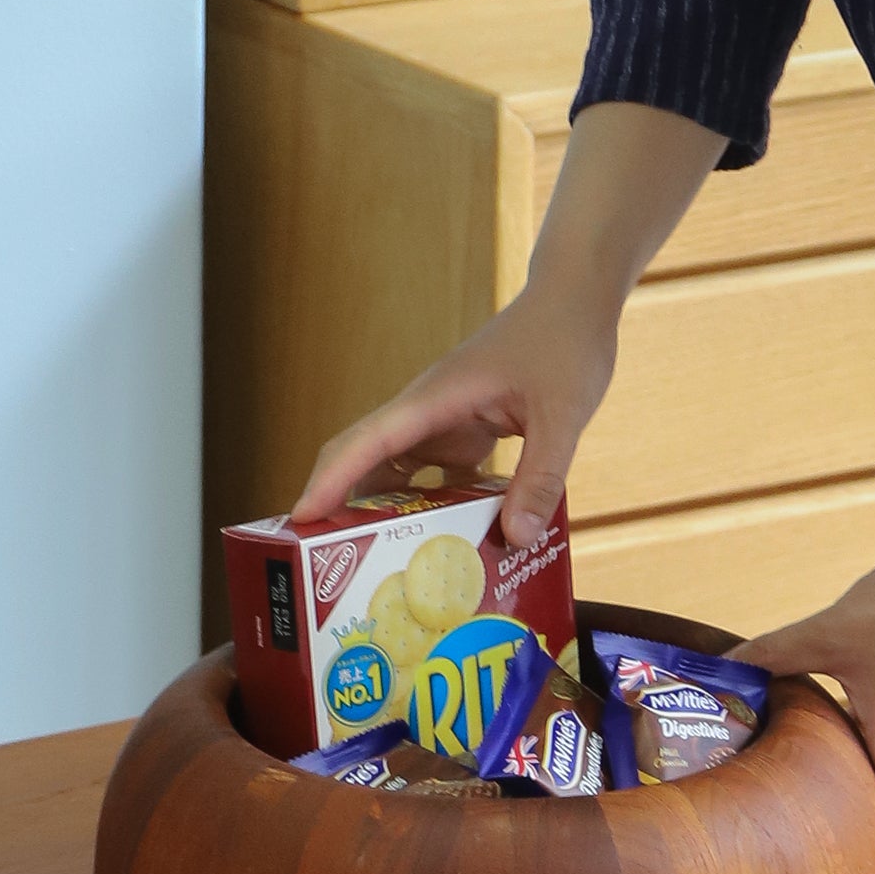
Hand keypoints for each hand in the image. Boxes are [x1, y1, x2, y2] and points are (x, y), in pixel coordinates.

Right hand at [291, 281, 617, 547]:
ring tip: (376, 570)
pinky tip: (446, 550)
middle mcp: (427, 413)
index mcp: (434, 400)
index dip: (331, 481)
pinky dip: (435, 513)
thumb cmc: (563, 343)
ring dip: (383, 516)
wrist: (574, 303)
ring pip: (396, 474)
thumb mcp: (563, 413)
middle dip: (339, 507)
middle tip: (330, 564)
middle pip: (365, 461)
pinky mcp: (465, 433)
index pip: (368, 443)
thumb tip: (516, 538)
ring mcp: (443, 424)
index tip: (300, 519)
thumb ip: (541, 476)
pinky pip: (436, 480)